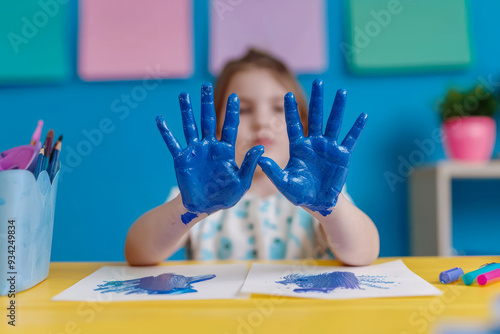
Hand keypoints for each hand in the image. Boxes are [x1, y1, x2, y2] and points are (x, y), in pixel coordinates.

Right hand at [156, 83, 263, 222]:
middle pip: (208, 120)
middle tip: (205, 86)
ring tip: (183, 95)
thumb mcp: (241, 182)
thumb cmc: (225, 196)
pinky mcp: (181, 159)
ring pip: (190, 126)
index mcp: (225, 150)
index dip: (232, 112)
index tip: (235, 96)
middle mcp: (209, 146)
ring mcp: (194, 151)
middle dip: (207, 103)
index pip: (229, 127)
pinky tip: (160, 119)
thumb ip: (249, 165)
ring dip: (186, 111)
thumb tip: (260, 149)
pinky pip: (172, 143)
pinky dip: (166, 132)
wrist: (204, 207)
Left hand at [258, 79, 366, 215]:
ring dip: (338, 108)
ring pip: (333, 123)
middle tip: (318, 81)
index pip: (294, 125)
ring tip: (341, 92)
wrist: (319, 203)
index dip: (291, 111)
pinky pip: (351, 139)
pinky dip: (357, 128)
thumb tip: (260, 159)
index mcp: (298, 148)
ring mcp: (329, 148)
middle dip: (317, 99)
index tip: (287, 95)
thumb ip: (273, 171)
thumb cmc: (300, 193)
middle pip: (315, 117)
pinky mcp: (342, 155)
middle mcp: (314, 143)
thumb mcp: (284, 183)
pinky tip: (363, 115)